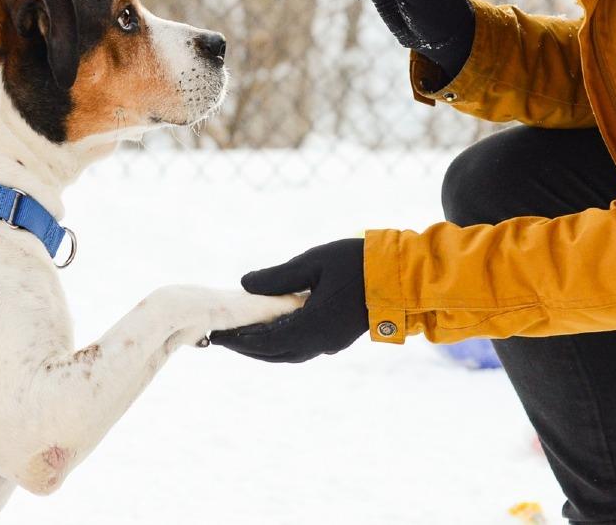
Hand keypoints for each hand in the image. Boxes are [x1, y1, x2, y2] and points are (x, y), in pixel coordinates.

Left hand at [209, 238, 367, 362]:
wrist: (398, 275)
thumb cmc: (356, 262)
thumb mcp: (313, 262)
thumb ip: (278, 276)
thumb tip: (244, 285)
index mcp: (312, 325)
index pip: (266, 341)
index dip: (240, 340)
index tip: (218, 336)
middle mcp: (321, 341)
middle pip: (275, 354)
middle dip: (247, 348)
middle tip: (222, 340)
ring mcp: (332, 342)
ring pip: (290, 354)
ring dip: (264, 349)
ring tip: (243, 339)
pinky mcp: (339, 337)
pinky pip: (303, 348)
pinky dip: (282, 345)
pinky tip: (274, 332)